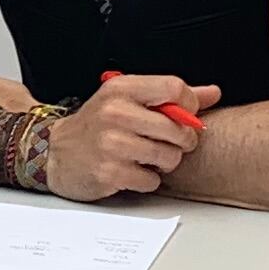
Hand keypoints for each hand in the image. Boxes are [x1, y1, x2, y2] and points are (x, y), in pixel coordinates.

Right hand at [45, 74, 218, 199]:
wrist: (56, 152)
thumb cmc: (96, 126)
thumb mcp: (128, 99)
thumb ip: (171, 96)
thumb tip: (212, 92)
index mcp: (122, 88)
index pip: (175, 88)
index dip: (189, 106)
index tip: (184, 116)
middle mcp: (115, 113)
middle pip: (177, 128)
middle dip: (181, 141)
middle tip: (169, 143)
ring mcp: (111, 144)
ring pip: (169, 157)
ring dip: (165, 163)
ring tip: (148, 158)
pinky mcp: (109, 172)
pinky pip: (152, 181)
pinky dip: (147, 180)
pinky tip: (132, 171)